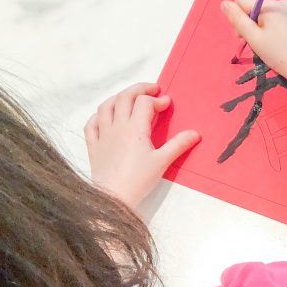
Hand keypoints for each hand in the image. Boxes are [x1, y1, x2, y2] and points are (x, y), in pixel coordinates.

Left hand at [85, 83, 199, 207]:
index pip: (145, 103)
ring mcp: (102, 135)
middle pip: (125, 97)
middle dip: (139, 89)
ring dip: (119, 97)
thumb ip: (178, 145)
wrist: (113, 197)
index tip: (167, 103)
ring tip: (130, 98)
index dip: (157, 100)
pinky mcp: (93, 145)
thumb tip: (195, 133)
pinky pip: (91, 123)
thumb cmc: (138, 180)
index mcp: (135, 129)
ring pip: (106, 106)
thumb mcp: (162, 162)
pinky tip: (106, 117)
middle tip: (152, 90)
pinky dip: (99, 115)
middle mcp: (117, 127)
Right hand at [221, 0, 286, 95]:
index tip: (244, 36)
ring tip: (268, 47)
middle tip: (255, 44)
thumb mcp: (254, 38)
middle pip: (254, 7)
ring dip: (261, 29)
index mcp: (271, 5)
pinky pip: (277, 20)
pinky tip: (279, 45)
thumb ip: (237, 20)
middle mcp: (282, 3)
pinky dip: (272, 31)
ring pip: (265, 14)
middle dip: (250, 24)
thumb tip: (224, 4)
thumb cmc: (281, 56)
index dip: (238, 17)